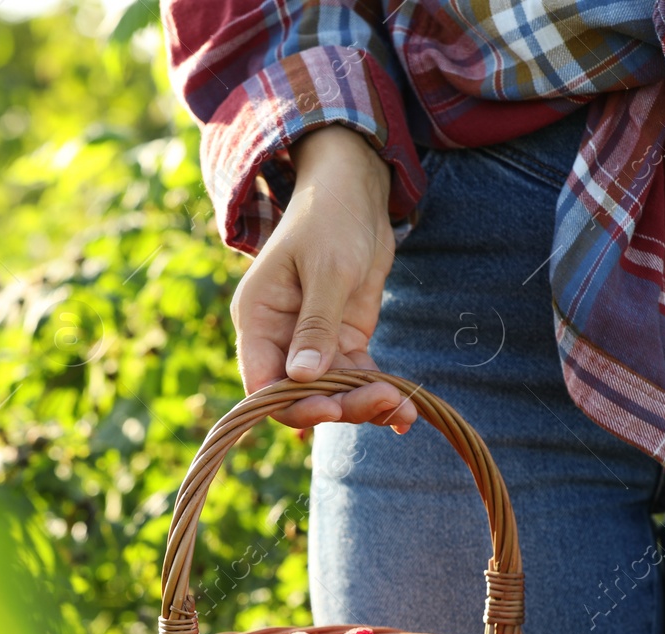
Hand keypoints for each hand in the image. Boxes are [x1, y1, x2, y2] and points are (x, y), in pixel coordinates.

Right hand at [229, 125, 416, 431]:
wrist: (357, 191)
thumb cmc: (331, 217)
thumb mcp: (327, 269)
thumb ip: (315, 324)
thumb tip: (301, 378)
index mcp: (258, 318)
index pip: (262, 383)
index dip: (292, 405)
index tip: (332, 409)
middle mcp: (280, 337)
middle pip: (300, 395)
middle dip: (340, 406)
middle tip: (383, 401)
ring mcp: (313, 341)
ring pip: (332, 392)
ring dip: (365, 404)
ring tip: (402, 408)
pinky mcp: (344, 340)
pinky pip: (356, 377)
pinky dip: (379, 393)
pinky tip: (406, 411)